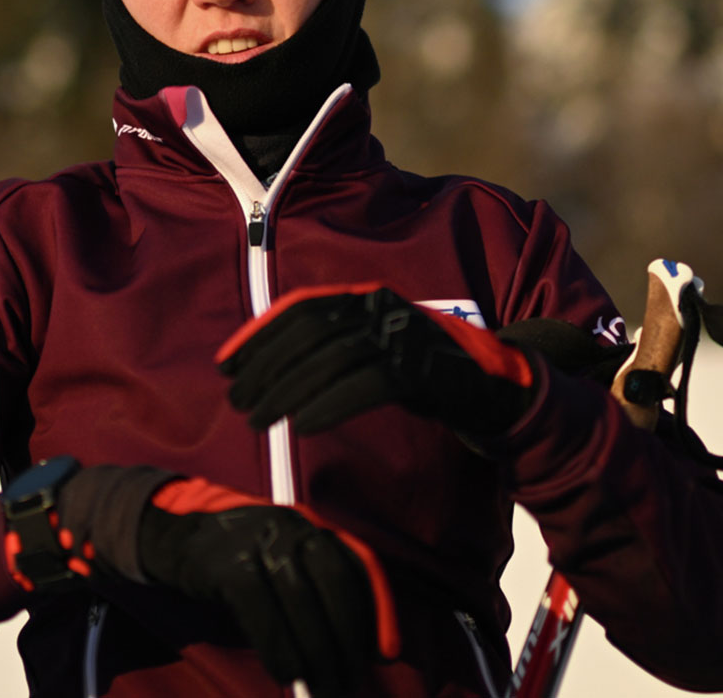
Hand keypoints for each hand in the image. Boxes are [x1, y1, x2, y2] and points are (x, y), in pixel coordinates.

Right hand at [139, 478, 398, 696]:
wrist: (179, 537)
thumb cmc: (244, 561)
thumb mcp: (287, 561)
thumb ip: (319, 592)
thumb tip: (359, 650)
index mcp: (313, 529)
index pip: (356, 569)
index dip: (377, 612)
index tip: (385, 655)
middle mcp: (293, 528)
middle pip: (333, 587)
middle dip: (345, 642)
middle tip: (346, 685)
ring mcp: (259, 543)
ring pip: (300, 602)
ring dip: (315, 654)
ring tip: (320, 689)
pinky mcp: (229, 565)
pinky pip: (261, 612)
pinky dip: (277, 648)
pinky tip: (285, 673)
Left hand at [218, 283, 534, 439]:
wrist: (495, 389)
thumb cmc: (425, 374)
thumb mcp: (373, 354)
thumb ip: (334, 350)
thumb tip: (274, 368)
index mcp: (368, 299)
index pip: (302, 308)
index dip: (260, 335)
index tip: (227, 364)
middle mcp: (383, 309)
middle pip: (311, 332)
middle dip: (267, 366)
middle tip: (237, 400)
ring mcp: (405, 337)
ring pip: (333, 358)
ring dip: (289, 389)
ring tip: (258, 418)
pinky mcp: (424, 369)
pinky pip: (369, 384)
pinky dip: (333, 403)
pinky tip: (305, 424)